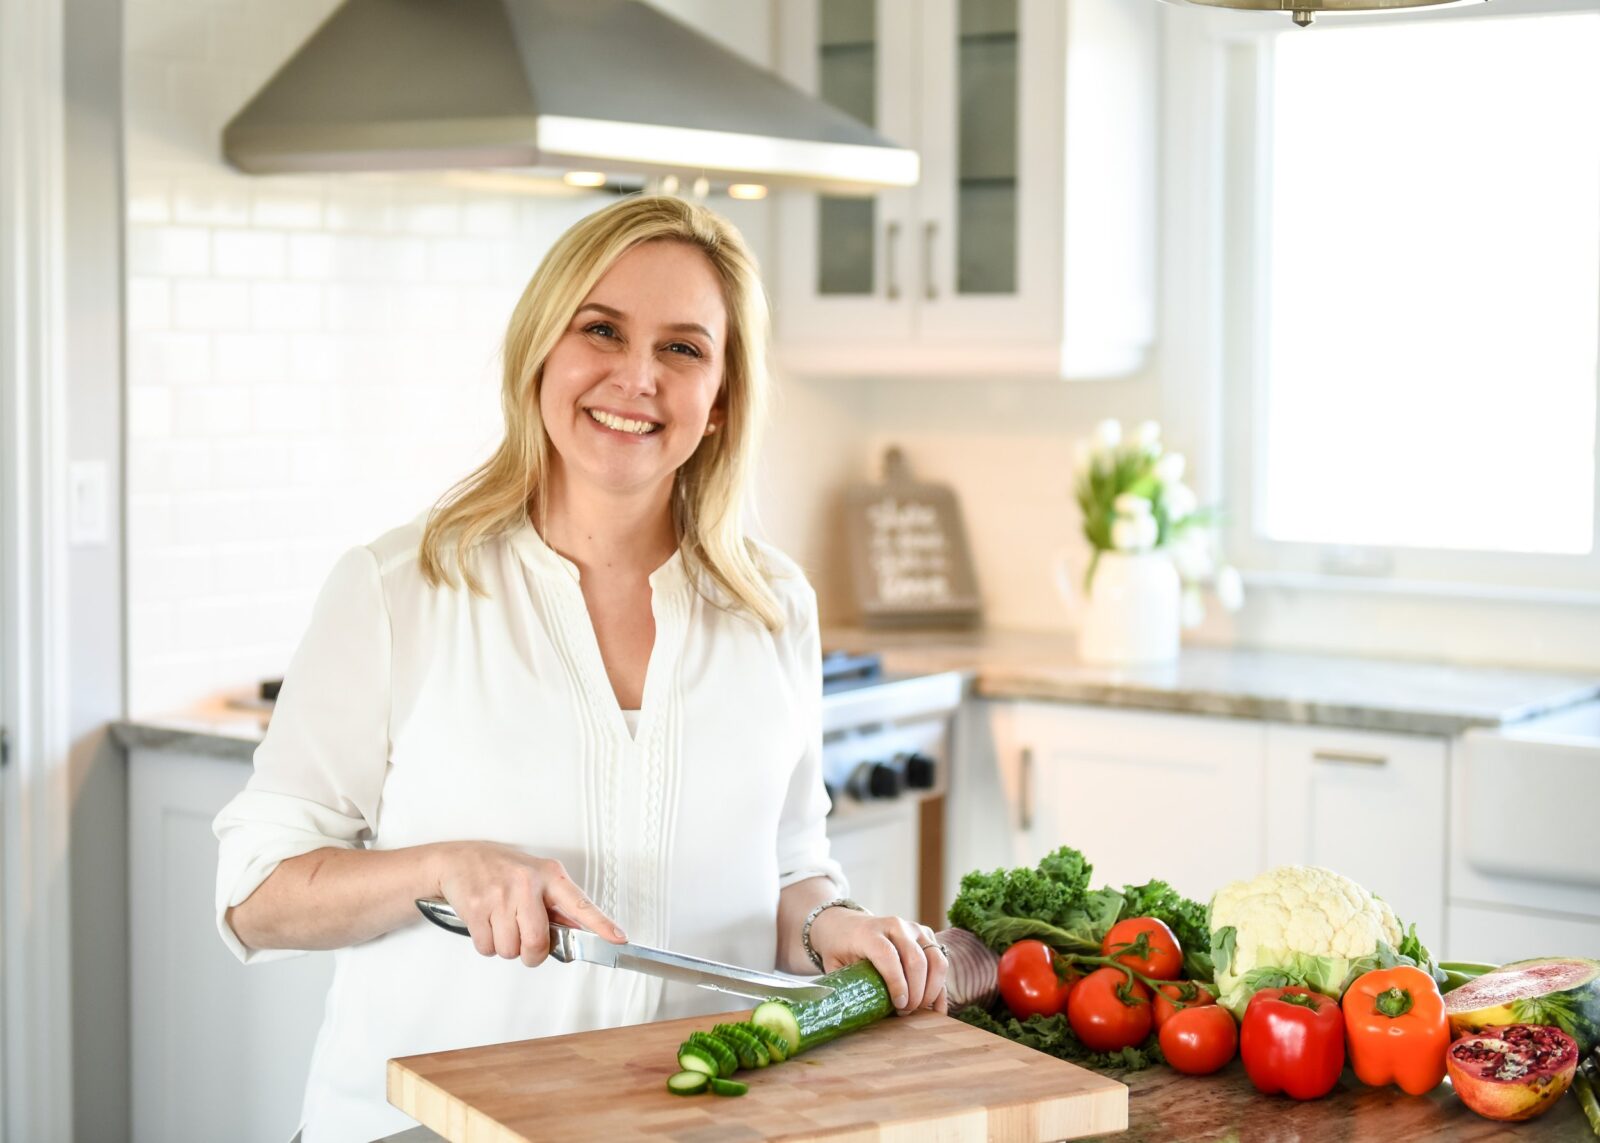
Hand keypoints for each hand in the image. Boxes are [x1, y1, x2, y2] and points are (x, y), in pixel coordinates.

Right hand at [432, 841, 625, 966]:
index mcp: (549, 875)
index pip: (580, 903)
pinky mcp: (477, 908)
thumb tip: (579, 932)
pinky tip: (487, 924)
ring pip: (510, 950)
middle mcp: (527, 883)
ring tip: (501, 924)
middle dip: (532, 954)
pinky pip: (487, 948)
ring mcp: (501, 895)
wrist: (458, 859)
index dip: (601, 924)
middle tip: (526, 946)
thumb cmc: (501, 869)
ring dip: (506, 948)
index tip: (618, 937)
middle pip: (537, 942)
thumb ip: (556, 904)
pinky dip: (487, 945)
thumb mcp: (535, 876)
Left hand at [807, 907, 948, 1015]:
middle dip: (916, 991)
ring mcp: (914, 929)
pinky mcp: (926, 936)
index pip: (888, 955)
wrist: (846, 924)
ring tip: (919, 1010)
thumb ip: (846, 985)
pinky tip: (937, 1009)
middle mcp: (895, 926)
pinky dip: (941, 987)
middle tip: (907, 1012)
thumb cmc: (840, 948)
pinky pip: (941, 962)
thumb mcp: (835, 964)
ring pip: (936, 959)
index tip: (899, 1005)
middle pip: (916, 958)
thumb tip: (855, 1015)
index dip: (896, 982)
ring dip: (932, 989)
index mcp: (869, 932)